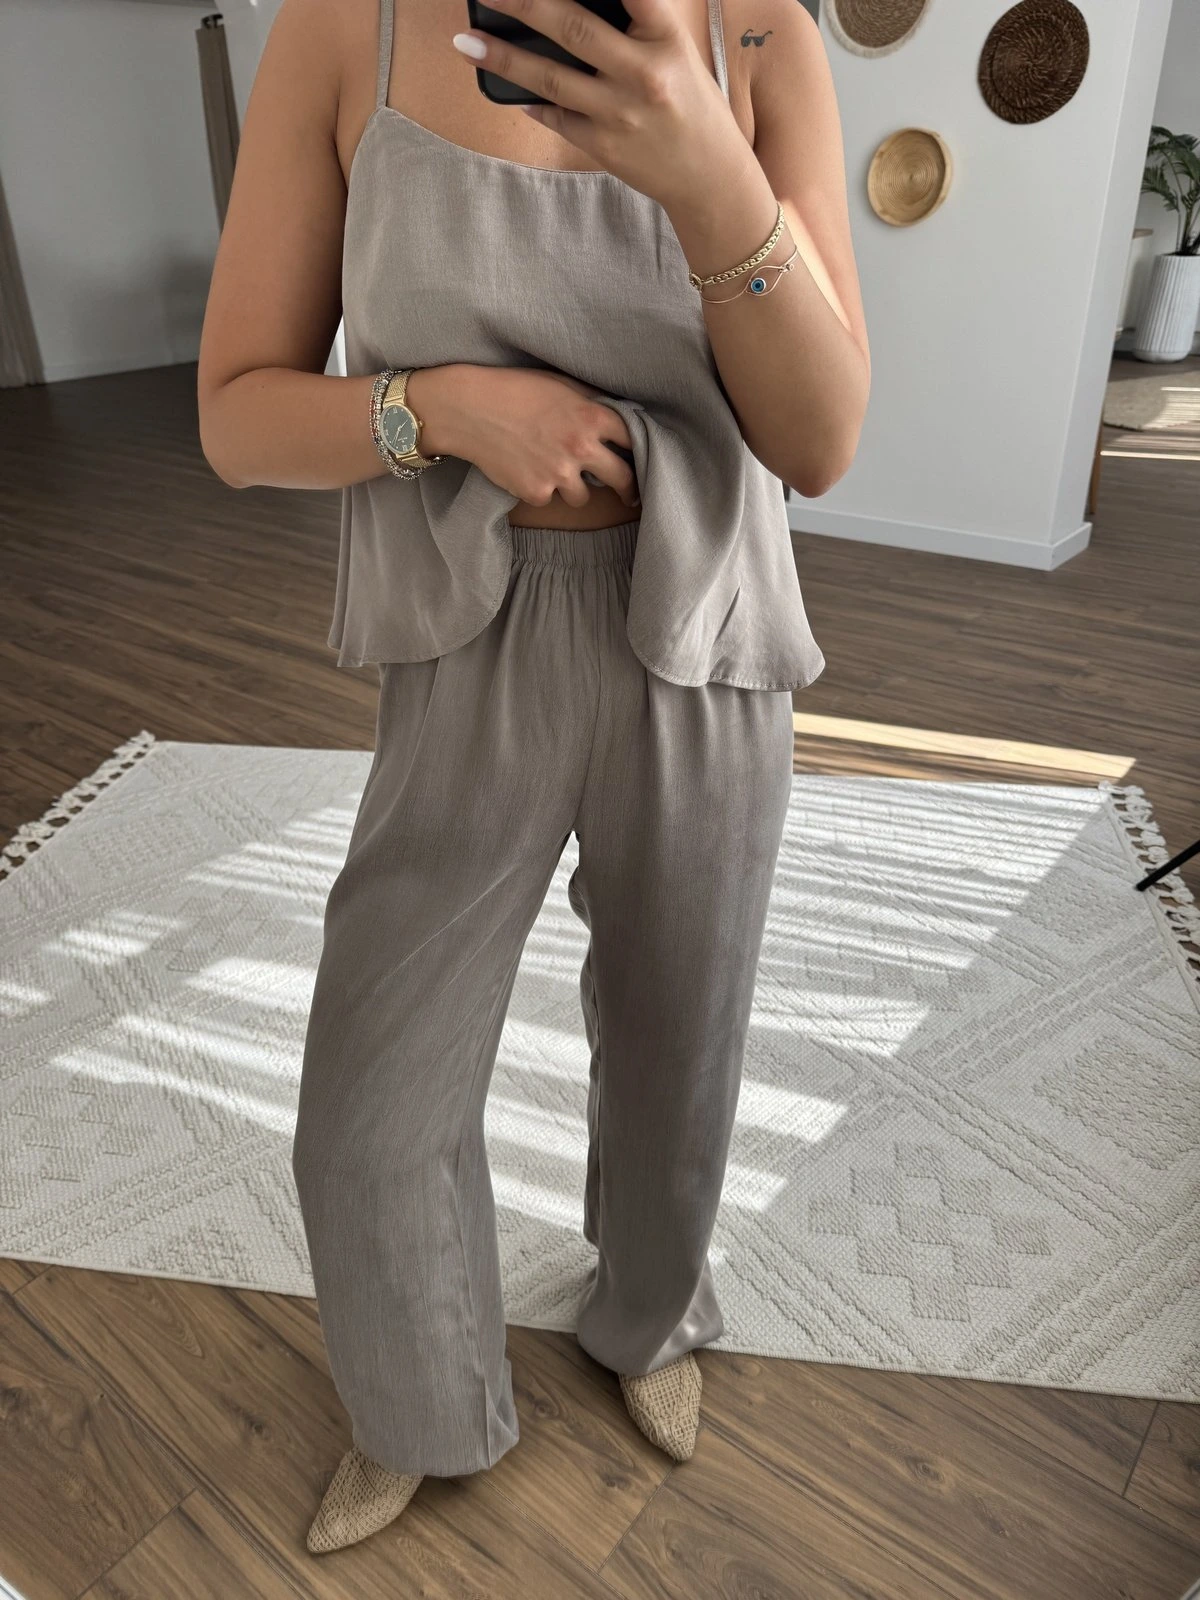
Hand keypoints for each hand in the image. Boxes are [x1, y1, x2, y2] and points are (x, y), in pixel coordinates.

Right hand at [415, 364, 638, 508]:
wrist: (469, 408)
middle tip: (629, 496)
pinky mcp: (536, 492)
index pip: (633, 440)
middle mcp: (581, 448)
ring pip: (583, 497)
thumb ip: (591, 402)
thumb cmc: (514, 389)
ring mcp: (559, 474)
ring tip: (556, 472)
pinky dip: (541, 490)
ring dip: (575, 489)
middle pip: (622, 478)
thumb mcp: (560, 384)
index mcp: (592, 417)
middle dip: (628, 489)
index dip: (638, 450)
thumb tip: (618, 413)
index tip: (641, 461)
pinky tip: (525, 470)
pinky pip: (549, 499)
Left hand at [450, 0, 746, 208]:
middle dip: (523, 4)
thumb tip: (572, 5)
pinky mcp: (604, 147)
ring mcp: (620, 113)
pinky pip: (556, 118)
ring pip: (551, 78)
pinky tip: (507, 89)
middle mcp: (643, 73)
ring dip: (503, 57)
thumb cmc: (691, 106)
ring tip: (466, 42)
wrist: (711, 179)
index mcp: (666, 38)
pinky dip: (530, 101)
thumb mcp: (675, 52)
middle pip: (573, 28)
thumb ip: (633, 24)